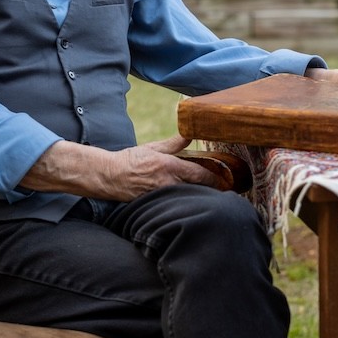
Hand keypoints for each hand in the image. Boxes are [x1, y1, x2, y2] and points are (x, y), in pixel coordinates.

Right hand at [19, 135, 223, 200]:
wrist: (110, 177)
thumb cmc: (131, 160)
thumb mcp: (153, 147)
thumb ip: (174, 143)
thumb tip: (190, 132)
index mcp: (171, 167)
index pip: (201, 175)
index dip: (217, 179)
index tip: (227, 180)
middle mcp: (169, 183)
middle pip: (199, 190)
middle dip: (213, 191)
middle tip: (227, 191)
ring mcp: (163, 196)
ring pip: (189, 199)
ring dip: (201, 198)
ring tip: (212, 199)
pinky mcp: (156, 205)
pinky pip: (176, 205)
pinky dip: (185, 204)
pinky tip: (191, 205)